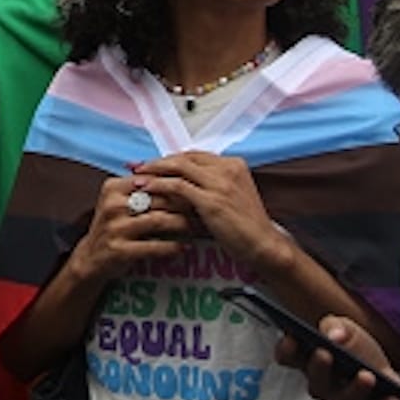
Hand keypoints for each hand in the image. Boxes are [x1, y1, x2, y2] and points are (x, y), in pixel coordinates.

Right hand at [66, 176, 197, 283]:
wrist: (91, 258)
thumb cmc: (115, 226)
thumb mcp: (121, 202)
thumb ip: (144, 189)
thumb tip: (181, 177)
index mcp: (114, 187)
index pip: (152, 179)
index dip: (177, 184)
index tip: (197, 189)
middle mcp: (113, 204)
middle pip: (158, 198)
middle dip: (186, 204)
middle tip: (205, 209)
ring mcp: (115, 227)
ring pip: (159, 220)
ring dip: (183, 225)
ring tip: (198, 228)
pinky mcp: (119, 250)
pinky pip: (154, 246)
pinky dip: (173, 247)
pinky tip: (184, 247)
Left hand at [129, 152, 287, 272]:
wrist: (263, 245)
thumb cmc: (246, 226)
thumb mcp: (230, 198)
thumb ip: (210, 186)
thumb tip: (181, 184)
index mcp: (234, 165)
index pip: (194, 155)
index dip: (171, 158)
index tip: (153, 164)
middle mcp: (228, 168)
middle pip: (184, 157)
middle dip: (158, 161)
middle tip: (138, 167)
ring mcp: (220, 183)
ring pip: (178, 168)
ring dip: (154, 171)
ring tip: (136, 176)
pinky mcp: (211, 200)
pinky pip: (177, 186)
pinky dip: (158, 185)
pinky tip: (145, 189)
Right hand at [272, 316, 399, 399]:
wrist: (382, 374)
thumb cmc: (356, 349)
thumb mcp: (346, 328)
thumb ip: (336, 326)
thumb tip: (335, 335)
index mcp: (308, 359)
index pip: (288, 356)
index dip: (286, 349)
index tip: (292, 338)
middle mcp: (319, 384)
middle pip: (315, 381)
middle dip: (319, 368)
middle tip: (325, 353)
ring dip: (354, 390)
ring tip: (367, 376)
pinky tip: (393, 398)